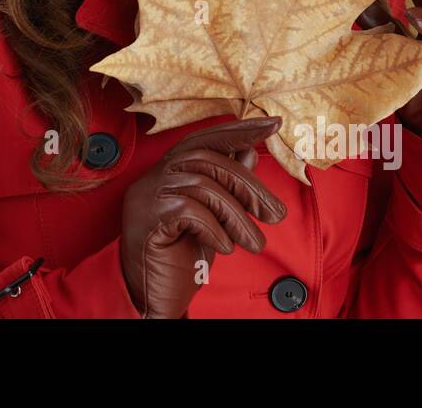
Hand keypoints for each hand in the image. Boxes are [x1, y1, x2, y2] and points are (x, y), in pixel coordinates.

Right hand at [119, 117, 286, 317]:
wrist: (149, 298)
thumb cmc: (177, 258)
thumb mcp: (212, 219)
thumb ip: (226, 185)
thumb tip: (249, 152)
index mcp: (169, 171)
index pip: (204, 139)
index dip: (238, 130)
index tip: (274, 124)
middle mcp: (154, 176)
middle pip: (207, 159)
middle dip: (248, 185)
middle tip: (276, 214)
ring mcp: (147, 194)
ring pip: (202, 184)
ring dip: (237, 215)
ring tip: (255, 243)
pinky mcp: (146, 216)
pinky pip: (189, 210)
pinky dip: (215, 229)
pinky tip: (226, 247)